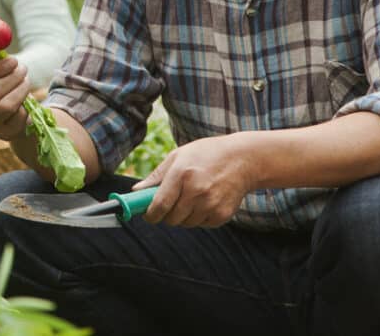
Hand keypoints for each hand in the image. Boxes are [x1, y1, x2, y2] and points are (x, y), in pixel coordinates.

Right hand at [0, 56, 30, 140]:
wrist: (13, 115)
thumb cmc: (4, 89)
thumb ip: (1, 66)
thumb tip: (9, 59)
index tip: (13, 60)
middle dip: (11, 79)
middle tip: (23, 69)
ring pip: (6, 106)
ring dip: (20, 90)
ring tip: (26, 82)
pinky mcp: (4, 133)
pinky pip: (19, 116)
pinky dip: (26, 105)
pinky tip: (26, 102)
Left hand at [133, 134, 252, 227]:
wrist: (243, 159)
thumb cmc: (206, 155)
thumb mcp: (179, 155)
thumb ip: (157, 175)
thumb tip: (136, 192)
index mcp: (181, 173)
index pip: (160, 204)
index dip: (150, 215)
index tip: (148, 216)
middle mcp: (196, 190)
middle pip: (172, 218)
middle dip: (166, 215)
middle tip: (169, 205)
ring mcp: (211, 204)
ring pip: (186, 223)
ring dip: (183, 216)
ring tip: (191, 198)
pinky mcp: (222, 214)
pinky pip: (202, 224)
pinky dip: (199, 217)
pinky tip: (205, 201)